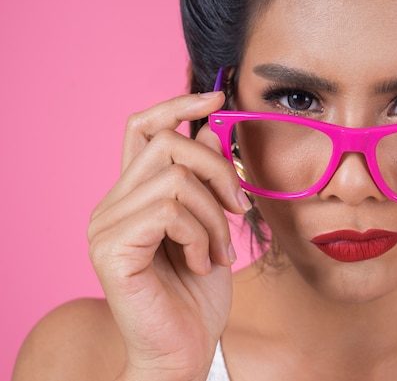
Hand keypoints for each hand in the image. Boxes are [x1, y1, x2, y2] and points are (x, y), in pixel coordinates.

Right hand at [87, 92, 250, 380]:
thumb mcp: (211, 224)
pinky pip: (169, 211)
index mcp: (135, 194)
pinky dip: (199, 235)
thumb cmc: (197, 291)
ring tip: (219, 250)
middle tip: (239, 208)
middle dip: (218, 171)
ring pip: (176, 179)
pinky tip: (200, 263)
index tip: (215, 98)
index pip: (141, 128)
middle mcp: (112, 203)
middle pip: (168, 145)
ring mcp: (106, 225)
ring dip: (214, 215)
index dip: (176, 105)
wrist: (184, 348)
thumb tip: (214, 128)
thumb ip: (206, 179)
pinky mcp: (111, 248)